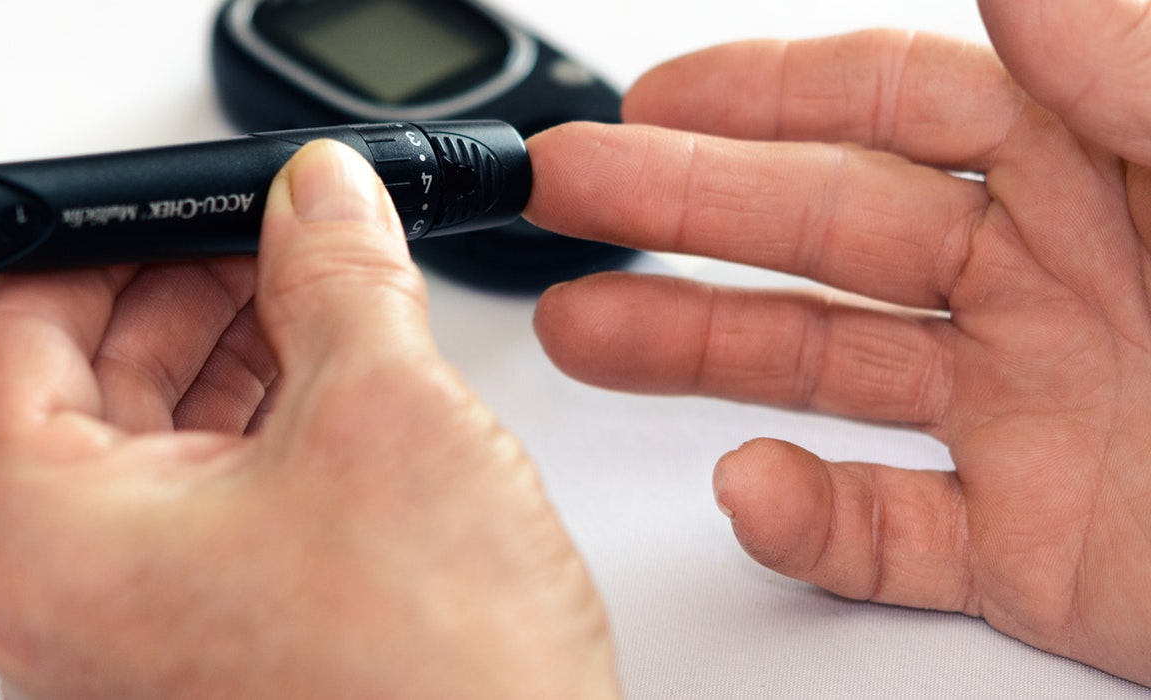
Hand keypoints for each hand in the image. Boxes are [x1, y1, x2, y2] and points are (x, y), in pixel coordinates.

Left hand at [0, 141, 617, 698]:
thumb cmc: (435, 694)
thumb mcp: (385, 417)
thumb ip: (338, 274)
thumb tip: (320, 197)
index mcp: (48, 550)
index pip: (15, 336)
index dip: (106, 246)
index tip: (183, 208)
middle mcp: (63, 612)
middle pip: (83, 392)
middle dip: (188, 297)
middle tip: (273, 237)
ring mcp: (130, 646)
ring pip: (152, 454)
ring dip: (232, 361)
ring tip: (319, 301)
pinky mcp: (199, 661)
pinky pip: (200, 518)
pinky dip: (257, 440)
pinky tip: (330, 389)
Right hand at [527, 0, 1150, 684]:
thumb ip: (1133, 72)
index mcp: (1102, 172)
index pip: (899, 104)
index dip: (764, 93)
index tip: (653, 98)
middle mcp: (1051, 284)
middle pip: (824, 228)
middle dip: (681, 206)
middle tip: (565, 194)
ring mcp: (1032, 418)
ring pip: (825, 372)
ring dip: (694, 350)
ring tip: (582, 331)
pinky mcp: (1038, 550)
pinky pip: (891, 532)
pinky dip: (809, 522)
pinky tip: (753, 491)